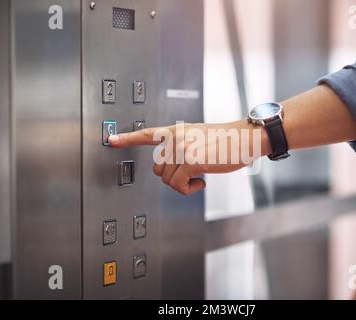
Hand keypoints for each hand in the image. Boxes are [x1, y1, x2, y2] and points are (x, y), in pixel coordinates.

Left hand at [108, 120, 270, 194]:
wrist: (244, 138)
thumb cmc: (226, 141)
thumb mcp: (198, 137)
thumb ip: (181, 148)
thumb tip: (171, 169)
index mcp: (176, 131)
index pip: (147, 134)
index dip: (127, 138)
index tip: (111, 140)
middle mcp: (176, 138)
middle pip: (158, 169)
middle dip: (173, 176)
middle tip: (193, 173)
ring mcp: (182, 148)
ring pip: (167, 180)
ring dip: (183, 184)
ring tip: (200, 176)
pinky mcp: (191, 160)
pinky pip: (178, 185)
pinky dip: (189, 189)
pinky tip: (203, 181)